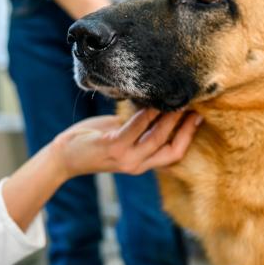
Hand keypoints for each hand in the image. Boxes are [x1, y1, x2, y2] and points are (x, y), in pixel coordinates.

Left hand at [52, 108, 201, 177]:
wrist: (65, 156)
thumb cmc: (93, 142)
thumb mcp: (122, 138)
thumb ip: (140, 128)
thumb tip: (159, 105)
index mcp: (141, 163)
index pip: (175, 154)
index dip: (189, 136)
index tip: (199, 115)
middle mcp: (136, 164)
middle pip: (172, 148)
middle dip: (186, 126)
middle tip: (194, 104)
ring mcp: (125, 158)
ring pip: (157, 137)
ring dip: (169, 117)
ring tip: (176, 99)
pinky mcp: (112, 147)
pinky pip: (135, 128)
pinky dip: (146, 114)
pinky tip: (151, 101)